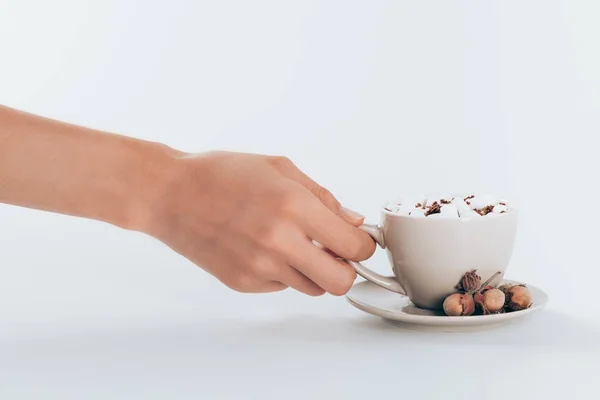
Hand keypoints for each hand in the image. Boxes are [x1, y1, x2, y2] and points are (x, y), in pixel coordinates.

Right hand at [140, 151, 375, 295]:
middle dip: (346, 269)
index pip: (354, 247)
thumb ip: (322, 197)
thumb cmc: (221, 174)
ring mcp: (259, 267)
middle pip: (340, 282)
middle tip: (335, 252)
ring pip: (312, 288)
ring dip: (314, 270)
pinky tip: (263, 248)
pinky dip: (283, 271)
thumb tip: (353, 222)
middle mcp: (279, 241)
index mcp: (293, 206)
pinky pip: (282, 286)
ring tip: (293, 245)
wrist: (169, 194)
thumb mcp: (279, 168)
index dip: (364, 246)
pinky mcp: (243, 282)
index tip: (360, 242)